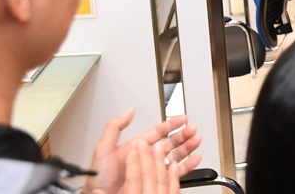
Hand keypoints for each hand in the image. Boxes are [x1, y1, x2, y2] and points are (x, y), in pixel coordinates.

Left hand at [85, 111, 199, 193]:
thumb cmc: (98, 178)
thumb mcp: (103, 149)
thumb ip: (114, 127)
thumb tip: (128, 111)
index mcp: (137, 147)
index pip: (158, 132)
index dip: (171, 124)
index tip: (182, 119)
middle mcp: (146, 157)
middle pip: (170, 142)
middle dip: (183, 135)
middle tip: (193, 129)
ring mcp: (152, 170)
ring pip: (175, 156)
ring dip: (187, 148)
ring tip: (196, 141)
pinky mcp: (156, 182)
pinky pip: (175, 174)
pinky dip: (187, 167)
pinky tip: (194, 160)